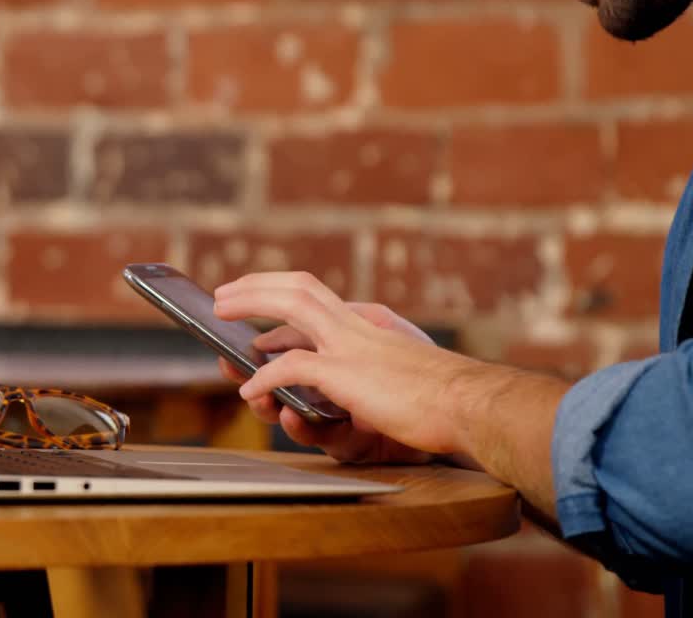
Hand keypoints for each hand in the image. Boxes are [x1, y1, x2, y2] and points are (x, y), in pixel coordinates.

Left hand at [213, 272, 485, 462]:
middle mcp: (359, 326)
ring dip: (251, 306)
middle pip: (299, 287)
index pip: (317, 295)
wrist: (472, 407)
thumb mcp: (397, 379)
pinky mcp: (347, 373)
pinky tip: (250, 389)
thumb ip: (367, 375)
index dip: (280, 293)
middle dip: (257, 285)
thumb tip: (336, 387)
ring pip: (292, 308)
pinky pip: (292, 368)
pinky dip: (265, 378)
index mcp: (370, 325)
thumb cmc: (441, 402)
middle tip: (223, 294)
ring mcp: (352, 346)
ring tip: (220, 315)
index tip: (254, 297)